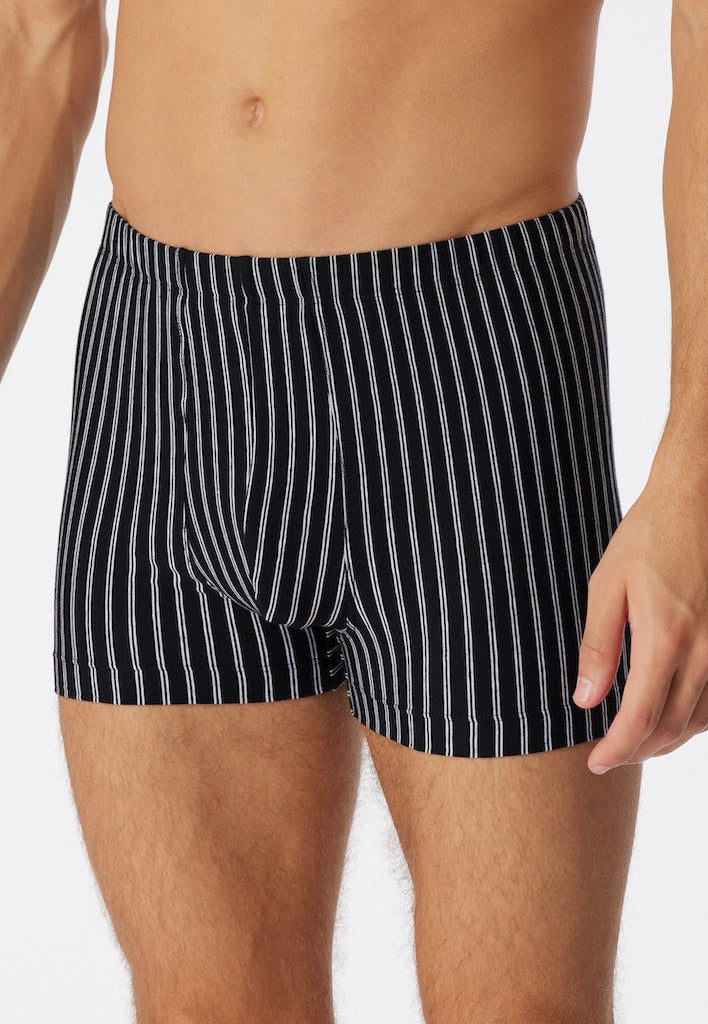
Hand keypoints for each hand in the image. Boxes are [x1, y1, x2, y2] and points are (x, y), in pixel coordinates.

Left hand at [573, 457, 707, 773]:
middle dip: (638, 751)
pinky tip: (673, 719)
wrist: (700, 501)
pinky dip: (695, 721)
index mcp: (665, 638)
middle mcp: (704, 651)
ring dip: (666, 741)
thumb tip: (585, 699)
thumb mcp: (607, 585)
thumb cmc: (648, 536)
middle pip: (671, 728)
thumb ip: (598, 646)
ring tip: (635, 744)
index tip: (595, 762)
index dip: (616, 749)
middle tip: (608, 757)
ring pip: (700, 720)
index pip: (640, 718)